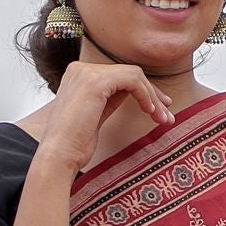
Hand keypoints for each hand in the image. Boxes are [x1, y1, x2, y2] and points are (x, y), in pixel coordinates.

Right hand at [33, 52, 175, 173]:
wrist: (58, 156)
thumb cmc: (75, 143)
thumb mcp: (95, 115)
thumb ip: (110, 99)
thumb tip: (137, 93)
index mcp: (78, 75)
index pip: (119, 76)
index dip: (143, 91)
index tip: (158, 109)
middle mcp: (80, 69)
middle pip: (129, 74)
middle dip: (152, 95)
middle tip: (167, 116)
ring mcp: (86, 73)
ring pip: (134, 75)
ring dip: (153, 98)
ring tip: (163, 119)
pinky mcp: (95, 82)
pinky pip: (132, 80)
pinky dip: (145, 95)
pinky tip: (149, 111)